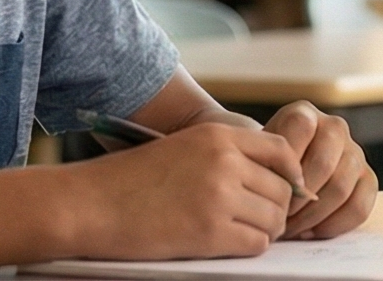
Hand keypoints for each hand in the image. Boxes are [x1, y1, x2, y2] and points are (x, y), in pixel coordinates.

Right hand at [54, 120, 308, 257]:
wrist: (92, 203)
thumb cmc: (131, 179)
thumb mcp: (183, 148)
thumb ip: (225, 156)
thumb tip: (270, 179)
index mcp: (218, 135)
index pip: (282, 150)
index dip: (290, 174)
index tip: (286, 190)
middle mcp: (225, 161)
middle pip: (283, 189)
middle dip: (277, 208)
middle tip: (261, 220)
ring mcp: (219, 197)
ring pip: (274, 219)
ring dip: (265, 230)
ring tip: (243, 232)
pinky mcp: (210, 232)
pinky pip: (256, 243)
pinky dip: (250, 247)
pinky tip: (230, 244)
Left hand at [266, 101, 377, 238]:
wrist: (282, 173)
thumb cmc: (266, 167)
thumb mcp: (258, 157)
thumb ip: (266, 164)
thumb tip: (281, 192)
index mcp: (304, 114)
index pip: (301, 127)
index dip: (286, 162)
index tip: (272, 189)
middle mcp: (334, 127)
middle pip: (324, 164)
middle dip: (300, 198)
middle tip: (281, 217)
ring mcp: (354, 152)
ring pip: (341, 188)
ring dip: (314, 215)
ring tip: (293, 227)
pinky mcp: (367, 178)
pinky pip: (360, 206)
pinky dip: (334, 225)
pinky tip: (313, 231)